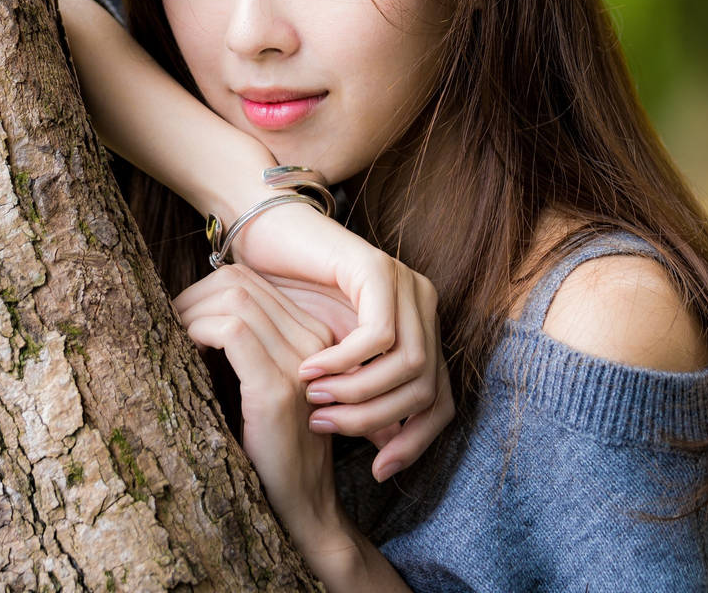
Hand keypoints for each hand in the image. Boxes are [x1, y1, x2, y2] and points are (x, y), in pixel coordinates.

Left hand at [173, 263, 349, 548]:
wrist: (302, 505)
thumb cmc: (273, 448)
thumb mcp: (265, 384)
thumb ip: (249, 346)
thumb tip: (191, 308)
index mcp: (314, 336)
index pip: (253, 281)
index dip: (205, 290)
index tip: (181, 318)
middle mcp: (315, 342)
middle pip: (241, 282)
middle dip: (193, 295)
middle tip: (167, 323)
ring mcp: (299, 363)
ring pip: (235, 298)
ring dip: (191, 312)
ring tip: (173, 337)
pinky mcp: (277, 389)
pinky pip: (231, 331)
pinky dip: (198, 331)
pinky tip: (185, 350)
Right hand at [229, 202, 454, 483]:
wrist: (266, 234)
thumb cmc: (290, 298)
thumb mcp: (330, 362)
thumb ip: (360, 399)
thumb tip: (385, 453)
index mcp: (419, 332)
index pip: (440, 404)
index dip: (415, 444)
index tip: (377, 473)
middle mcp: (423, 307)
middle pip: (429, 390)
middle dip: (376, 421)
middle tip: (325, 426)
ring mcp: (406, 285)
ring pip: (410, 365)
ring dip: (359, 393)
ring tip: (315, 399)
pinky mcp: (380, 269)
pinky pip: (380, 333)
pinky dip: (345, 360)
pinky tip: (309, 369)